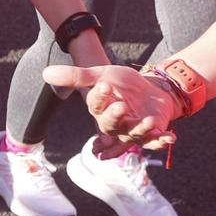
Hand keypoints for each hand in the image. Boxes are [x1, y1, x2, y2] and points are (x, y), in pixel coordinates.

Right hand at [41, 63, 180, 154]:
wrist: (151, 89)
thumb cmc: (123, 84)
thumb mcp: (101, 74)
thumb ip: (77, 76)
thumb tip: (45, 73)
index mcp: (101, 110)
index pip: (95, 107)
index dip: (98, 97)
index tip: (104, 85)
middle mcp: (115, 124)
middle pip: (111, 125)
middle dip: (115, 117)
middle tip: (121, 106)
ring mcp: (134, 130)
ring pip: (133, 135)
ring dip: (141, 130)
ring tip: (149, 120)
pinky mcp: (153, 133)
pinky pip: (155, 141)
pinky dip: (162, 141)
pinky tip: (170, 137)